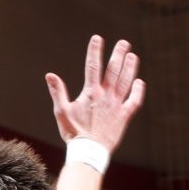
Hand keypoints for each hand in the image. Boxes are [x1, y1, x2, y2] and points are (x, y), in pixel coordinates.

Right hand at [45, 35, 145, 153]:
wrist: (89, 151)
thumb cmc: (73, 133)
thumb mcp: (61, 112)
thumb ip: (57, 92)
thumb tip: (50, 75)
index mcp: (91, 93)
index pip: (93, 67)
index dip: (95, 51)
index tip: (97, 38)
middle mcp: (106, 96)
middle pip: (114, 70)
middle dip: (119, 54)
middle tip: (124, 42)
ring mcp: (117, 105)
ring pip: (126, 82)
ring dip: (130, 68)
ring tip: (133, 56)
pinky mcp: (124, 116)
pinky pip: (134, 101)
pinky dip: (137, 91)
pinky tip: (139, 82)